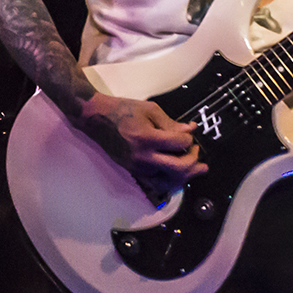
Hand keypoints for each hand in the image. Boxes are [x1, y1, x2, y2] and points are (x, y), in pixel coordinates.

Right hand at [76, 91, 207, 203]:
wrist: (96, 118)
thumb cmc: (123, 109)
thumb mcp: (149, 109)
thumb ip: (171, 122)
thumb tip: (190, 130)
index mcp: (147, 138)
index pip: (178, 144)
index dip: (189, 139)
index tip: (190, 134)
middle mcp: (142, 157)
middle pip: (177, 168)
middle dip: (192, 161)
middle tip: (196, 152)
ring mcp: (137, 167)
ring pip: (168, 181)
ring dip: (184, 176)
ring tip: (195, 169)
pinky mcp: (132, 171)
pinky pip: (155, 183)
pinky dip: (169, 181)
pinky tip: (177, 175)